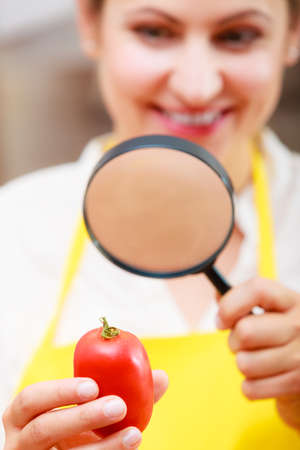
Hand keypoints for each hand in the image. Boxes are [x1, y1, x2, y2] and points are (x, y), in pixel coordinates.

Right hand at [2, 370, 167, 448]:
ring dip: (103, 447)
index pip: (30, 399)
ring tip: (134, 434)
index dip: (59, 391)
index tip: (93, 386)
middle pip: (44, 430)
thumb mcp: (85, 409)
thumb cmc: (74, 427)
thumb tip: (161, 378)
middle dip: (82, 417)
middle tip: (119, 405)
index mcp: (24, 416)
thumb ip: (120, 391)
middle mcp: (22, 442)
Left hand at [217, 277, 299, 429]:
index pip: (257, 289)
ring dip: (243, 364)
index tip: (221, 320)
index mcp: (292, 300)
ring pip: (245, 363)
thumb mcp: (271, 310)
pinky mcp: (297, 384)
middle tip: (242, 343)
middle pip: (245, 332)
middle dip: (234, 340)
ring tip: (256, 360)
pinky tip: (263, 378)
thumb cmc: (280, 334)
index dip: (230, 304)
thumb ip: (243, 299)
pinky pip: (251, 388)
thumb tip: (217, 295)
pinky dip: (250, 386)